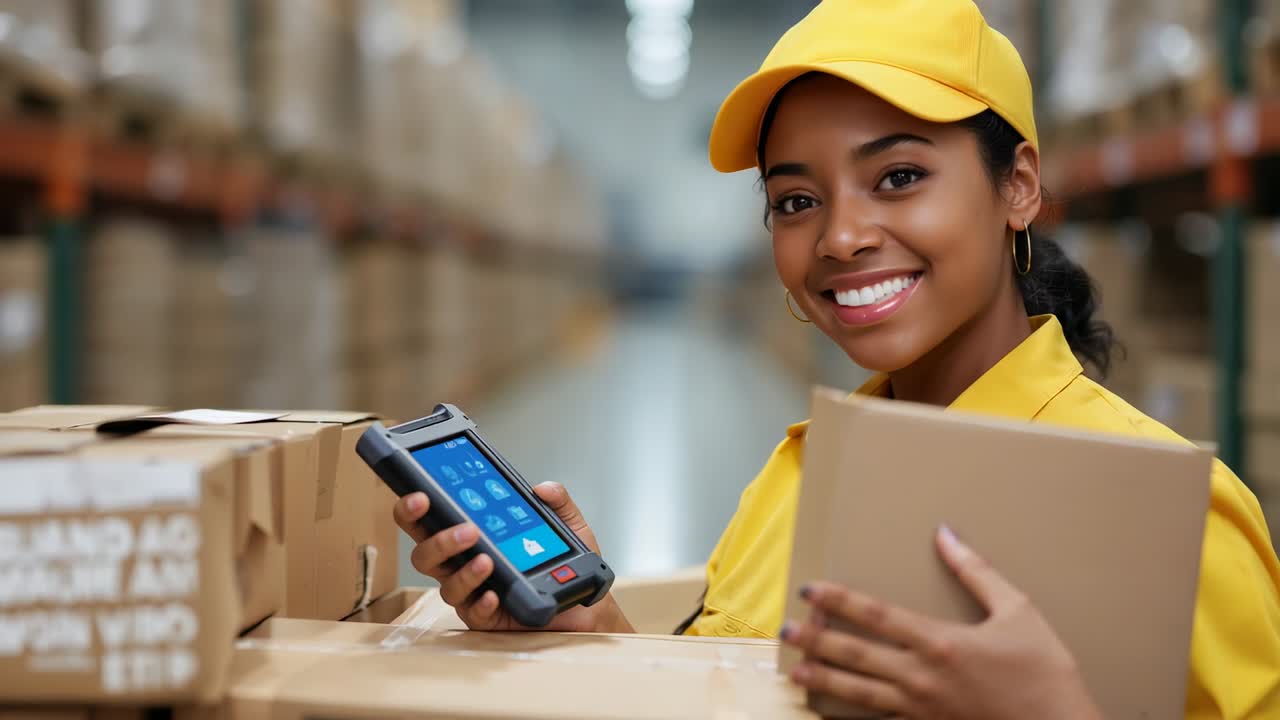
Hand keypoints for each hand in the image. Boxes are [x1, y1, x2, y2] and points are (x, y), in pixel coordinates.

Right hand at [393, 482, 632, 632]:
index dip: (414, 509)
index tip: (420, 494)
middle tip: (466, 528)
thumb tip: (544, 488)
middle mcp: (463, 565)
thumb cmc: (564, 564)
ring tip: (487, 559)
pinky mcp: (488, 619)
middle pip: (426, 555)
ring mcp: (473, 593)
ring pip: (447, 585)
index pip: (430, 521)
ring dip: (464, 571)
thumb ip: (557, 501)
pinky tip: (494, 594)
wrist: (587, 605)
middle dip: (437, 540)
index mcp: (472, 536)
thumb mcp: (567, 525)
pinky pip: (475, 614)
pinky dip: (482, 602)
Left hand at [780, 526, 1101, 719]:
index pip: (875, 614)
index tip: (810, 589)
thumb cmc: (1045, 674)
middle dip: (816, 639)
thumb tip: (946, 533)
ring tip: (794, 669)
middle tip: (785, 630)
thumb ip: (976, 572)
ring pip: (860, 692)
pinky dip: (854, 714)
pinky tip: (833, 709)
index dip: (838, 599)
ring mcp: (922, 709)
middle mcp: (923, 677)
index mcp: (941, 642)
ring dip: (824, 678)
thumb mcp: (1019, 611)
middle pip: (856, 654)